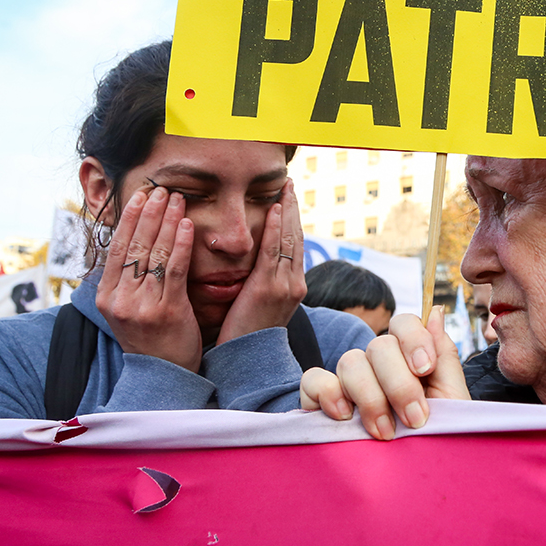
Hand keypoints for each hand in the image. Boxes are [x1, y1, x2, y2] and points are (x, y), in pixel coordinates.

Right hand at [96, 188, 199, 369]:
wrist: (165, 377)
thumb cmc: (153, 338)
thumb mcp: (130, 309)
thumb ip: (129, 280)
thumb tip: (134, 242)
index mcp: (108, 296)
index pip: (117, 248)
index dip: (129, 218)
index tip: (140, 195)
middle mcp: (120, 299)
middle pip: (134, 246)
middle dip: (148, 213)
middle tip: (160, 189)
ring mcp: (142, 306)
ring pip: (153, 253)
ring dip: (166, 221)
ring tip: (176, 199)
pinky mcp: (167, 311)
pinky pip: (174, 270)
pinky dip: (180, 244)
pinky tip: (187, 225)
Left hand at [217, 179, 305, 344]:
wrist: (248, 361)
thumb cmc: (248, 334)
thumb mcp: (259, 304)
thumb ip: (261, 283)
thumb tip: (254, 266)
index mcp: (293, 286)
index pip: (295, 245)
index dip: (293, 220)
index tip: (288, 199)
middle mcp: (295, 282)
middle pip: (296, 237)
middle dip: (293, 209)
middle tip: (290, 184)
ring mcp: (285, 285)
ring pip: (289, 240)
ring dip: (287, 211)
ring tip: (285, 189)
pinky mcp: (269, 288)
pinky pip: (274, 252)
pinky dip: (276, 229)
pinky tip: (274, 210)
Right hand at [300, 307, 469, 438]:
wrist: (410, 483)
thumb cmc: (434, 439)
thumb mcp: (451, 402)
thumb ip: (444, 358)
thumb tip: (434, 311)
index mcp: (410, 357)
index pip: (404, 323)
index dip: (414, 339)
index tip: (425, 370)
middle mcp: (378, 363)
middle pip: (379, 345)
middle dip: (399, 384)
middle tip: (416, 420)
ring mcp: (348, 380)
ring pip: (350, 361)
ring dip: (370, 398)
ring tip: (385, 433)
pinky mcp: (320, 399)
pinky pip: (314, 379)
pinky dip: (328, 393)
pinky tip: (345, 417)